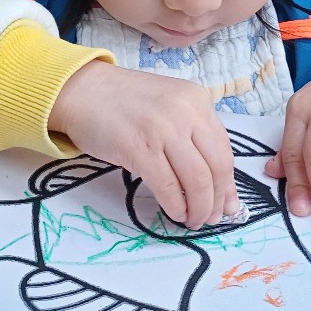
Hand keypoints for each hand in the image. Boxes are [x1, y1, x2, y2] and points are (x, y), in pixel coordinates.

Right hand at [49, 60, 239, 228]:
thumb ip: (192, 135)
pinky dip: (175, 205)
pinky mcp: (138, 148)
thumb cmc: (123, 102)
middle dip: (217, 200)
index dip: (228, 183)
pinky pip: (167, 186)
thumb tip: (216, 183)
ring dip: (199, 207)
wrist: (81, 90)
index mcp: (197, 100)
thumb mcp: (169, 107)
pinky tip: (175, 213)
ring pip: (196, 180)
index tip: (228, 204)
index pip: (224, 149)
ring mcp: (162, 129)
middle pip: (216, 167)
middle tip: (212, 219)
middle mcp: (185, 112)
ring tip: (193, 220)